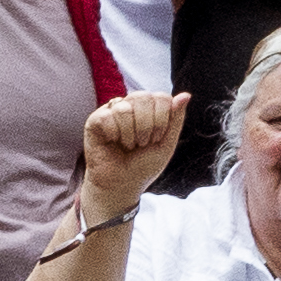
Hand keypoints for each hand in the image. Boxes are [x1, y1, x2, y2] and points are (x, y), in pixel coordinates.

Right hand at [74, 84, 191, 202]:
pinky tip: (112, 142)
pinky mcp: (95, 120)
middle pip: (143, 97)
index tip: (156, 139)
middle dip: (147, 126)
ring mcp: (112, 111)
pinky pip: (107, 116)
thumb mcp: (166, 144)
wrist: (122, 185)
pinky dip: (114, 134)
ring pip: (124, 108)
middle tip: (142, 143)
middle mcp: (131, 105)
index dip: (162, 120)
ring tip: (128, 145)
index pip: (161, 97)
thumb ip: (176, 119)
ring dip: (130, 133)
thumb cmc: (143, 166)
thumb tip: (185, 95)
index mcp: (150, 108)